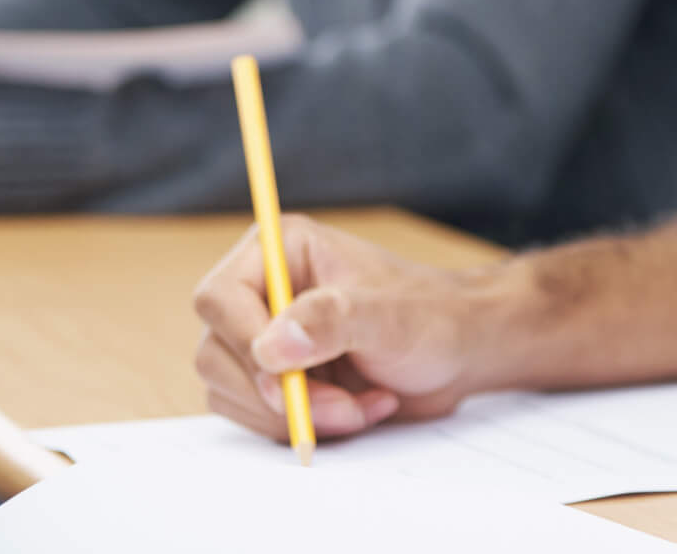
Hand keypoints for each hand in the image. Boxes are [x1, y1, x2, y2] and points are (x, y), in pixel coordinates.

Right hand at [192, 215, 494, 444]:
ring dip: (298, 414)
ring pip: (232, 392)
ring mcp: (263, 339)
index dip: (245, 341)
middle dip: (281, 392)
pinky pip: (256, 418)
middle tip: (342, 404)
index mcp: (278, 251)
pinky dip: (304, 426)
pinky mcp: (274, 381)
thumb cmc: (430, 317)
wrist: (459, 352)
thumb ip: (331, 321)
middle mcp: (260, 292)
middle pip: (217, 353)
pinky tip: (355, 408)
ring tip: (358, 403)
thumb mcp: (388, 315)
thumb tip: (272, 346)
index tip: (290, 375)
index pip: (220, 297)